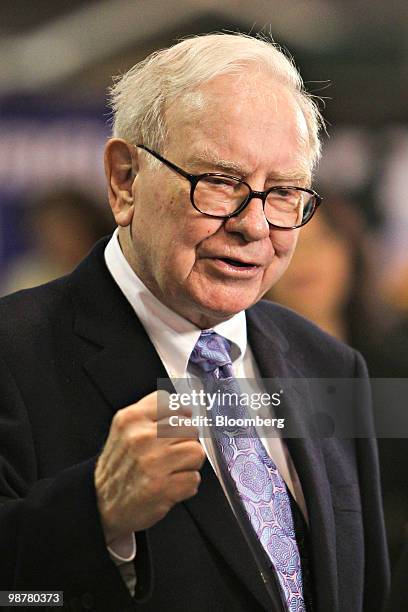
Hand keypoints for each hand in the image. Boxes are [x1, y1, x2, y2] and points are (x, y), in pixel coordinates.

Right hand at [94, 391, 204, 543]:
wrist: (100, 503)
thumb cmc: (119, 466)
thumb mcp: (125, 429)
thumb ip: (153, 414)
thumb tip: (188, 410)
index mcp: (132, 418)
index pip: (174, 404)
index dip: (179, 417)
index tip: (175, 429)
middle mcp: (142, 437)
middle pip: (190, 428)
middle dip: (186, 442)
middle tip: (172, 454)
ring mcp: (153, 462)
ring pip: (197, 451)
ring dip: (189, 464)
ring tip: (172, 469)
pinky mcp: (163, 487)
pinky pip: (194, 479)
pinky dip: (186, 485)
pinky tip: (169, 485)